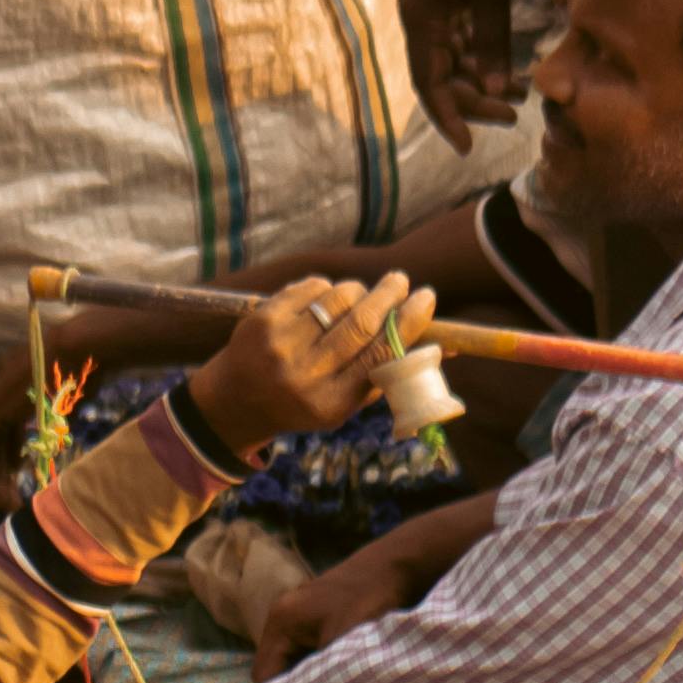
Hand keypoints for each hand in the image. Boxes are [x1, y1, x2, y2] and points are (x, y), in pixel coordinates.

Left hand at [197, 270, 432, 460]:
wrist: (236, 400)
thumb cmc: (305, 398)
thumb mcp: (346, 401)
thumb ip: (389, 373)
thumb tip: (446, 344)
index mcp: (332, 402)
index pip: (381, 355)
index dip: (408, 322)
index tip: (426, 298)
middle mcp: (305, 375)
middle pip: (361, 322)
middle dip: (388, 294)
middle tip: (401, 280)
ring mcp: (281, 345)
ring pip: (337, 299)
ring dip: (356, 290)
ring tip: (360, 294)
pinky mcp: (263, 319)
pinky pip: (310, 288)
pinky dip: (325, 288)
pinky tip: (324, 299)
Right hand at [251, 532, 421, 677]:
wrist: (401, 565)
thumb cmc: (372, 599)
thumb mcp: (345, 642)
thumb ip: (321, 676)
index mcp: (282, 622)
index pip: (263, 675)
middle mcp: (285, 618)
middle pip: (275, 670)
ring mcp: (302, 617)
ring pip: (294, 664)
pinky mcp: (322, 620)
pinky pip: (311, 654)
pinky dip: (322, 670)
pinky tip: (342, 682)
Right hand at [400, 0, 519, 143]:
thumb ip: (493, 41)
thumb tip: (496, 91)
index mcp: (419, 19)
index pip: (428, 84)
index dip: (448, 117)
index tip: (470, 146)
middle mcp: (417, 19)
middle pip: (440, 78)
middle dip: (474, 101)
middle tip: (515, 115)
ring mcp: (428, 10)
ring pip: (450, 63)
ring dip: (480, 82)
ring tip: (520, 97)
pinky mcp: (442, 0)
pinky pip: (456, 43)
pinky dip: (479, 60)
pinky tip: (508, 71)